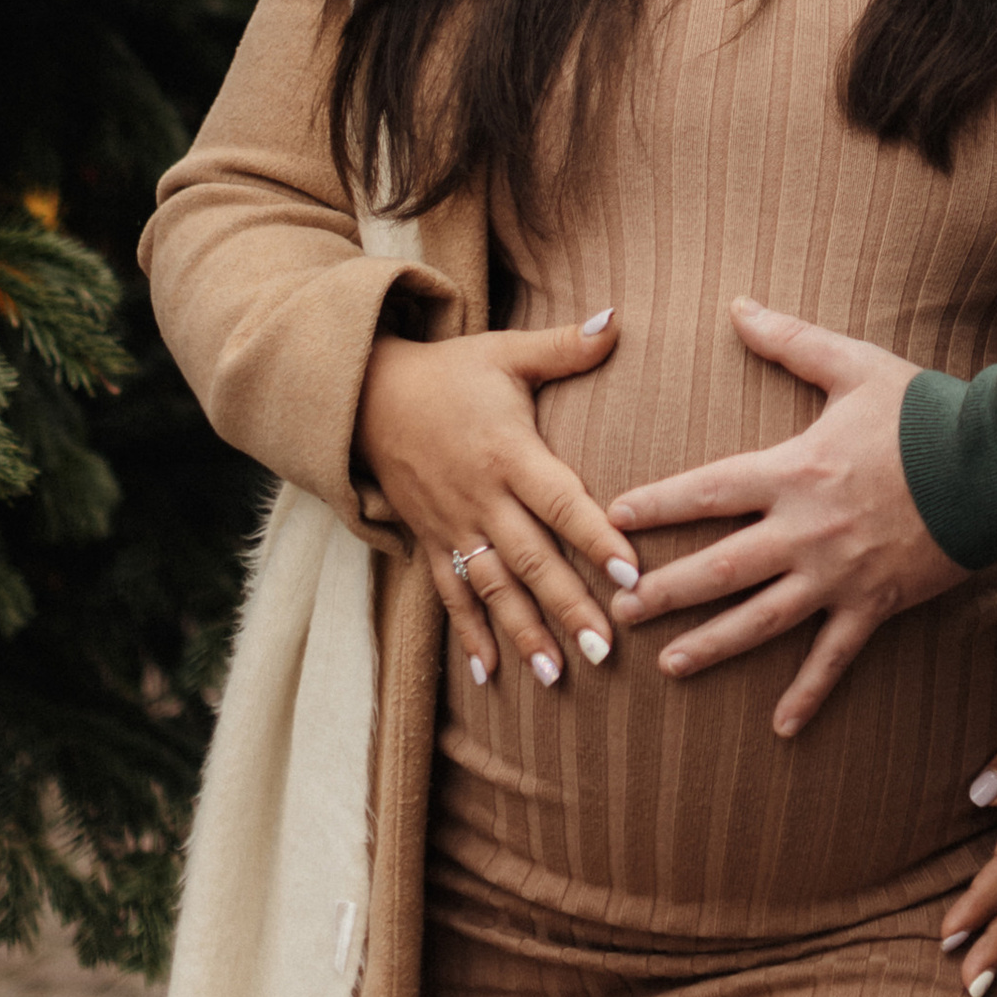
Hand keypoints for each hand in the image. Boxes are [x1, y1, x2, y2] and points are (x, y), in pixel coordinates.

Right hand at [353, 311, 632, 693]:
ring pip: (492, 588)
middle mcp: (480, 497)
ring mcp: (452, 525)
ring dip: (524, 633)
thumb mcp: (505, 352)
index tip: (630, 574)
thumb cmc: (449, 372)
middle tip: (604, 648)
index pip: (559, 500)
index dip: (594, 536)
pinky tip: (490, 675)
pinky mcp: (429, 541)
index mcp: (507, 452)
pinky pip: (450, 595)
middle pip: (529, 558)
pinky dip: (469, 635)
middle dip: (567, 605)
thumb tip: (618, 318)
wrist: (366, 394)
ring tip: (557, 677)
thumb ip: (563, 346)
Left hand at [606, 298, 967, 735]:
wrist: (994, 460)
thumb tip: (737, 307)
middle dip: (663, 591)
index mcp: (794, 470)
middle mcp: (805, 530)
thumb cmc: (923, 409)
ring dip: (712, 644)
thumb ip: (790, 341)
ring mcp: (839, 575)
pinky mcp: (876, 605)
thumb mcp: (853, 364)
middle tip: (617, 610)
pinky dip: (809, 693)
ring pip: (761, 620)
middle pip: (719, 567)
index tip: (613, 520)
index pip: (707, 491)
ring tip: (668, 665)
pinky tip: (781, 725)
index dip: (656, 505)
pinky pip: (835, 657)